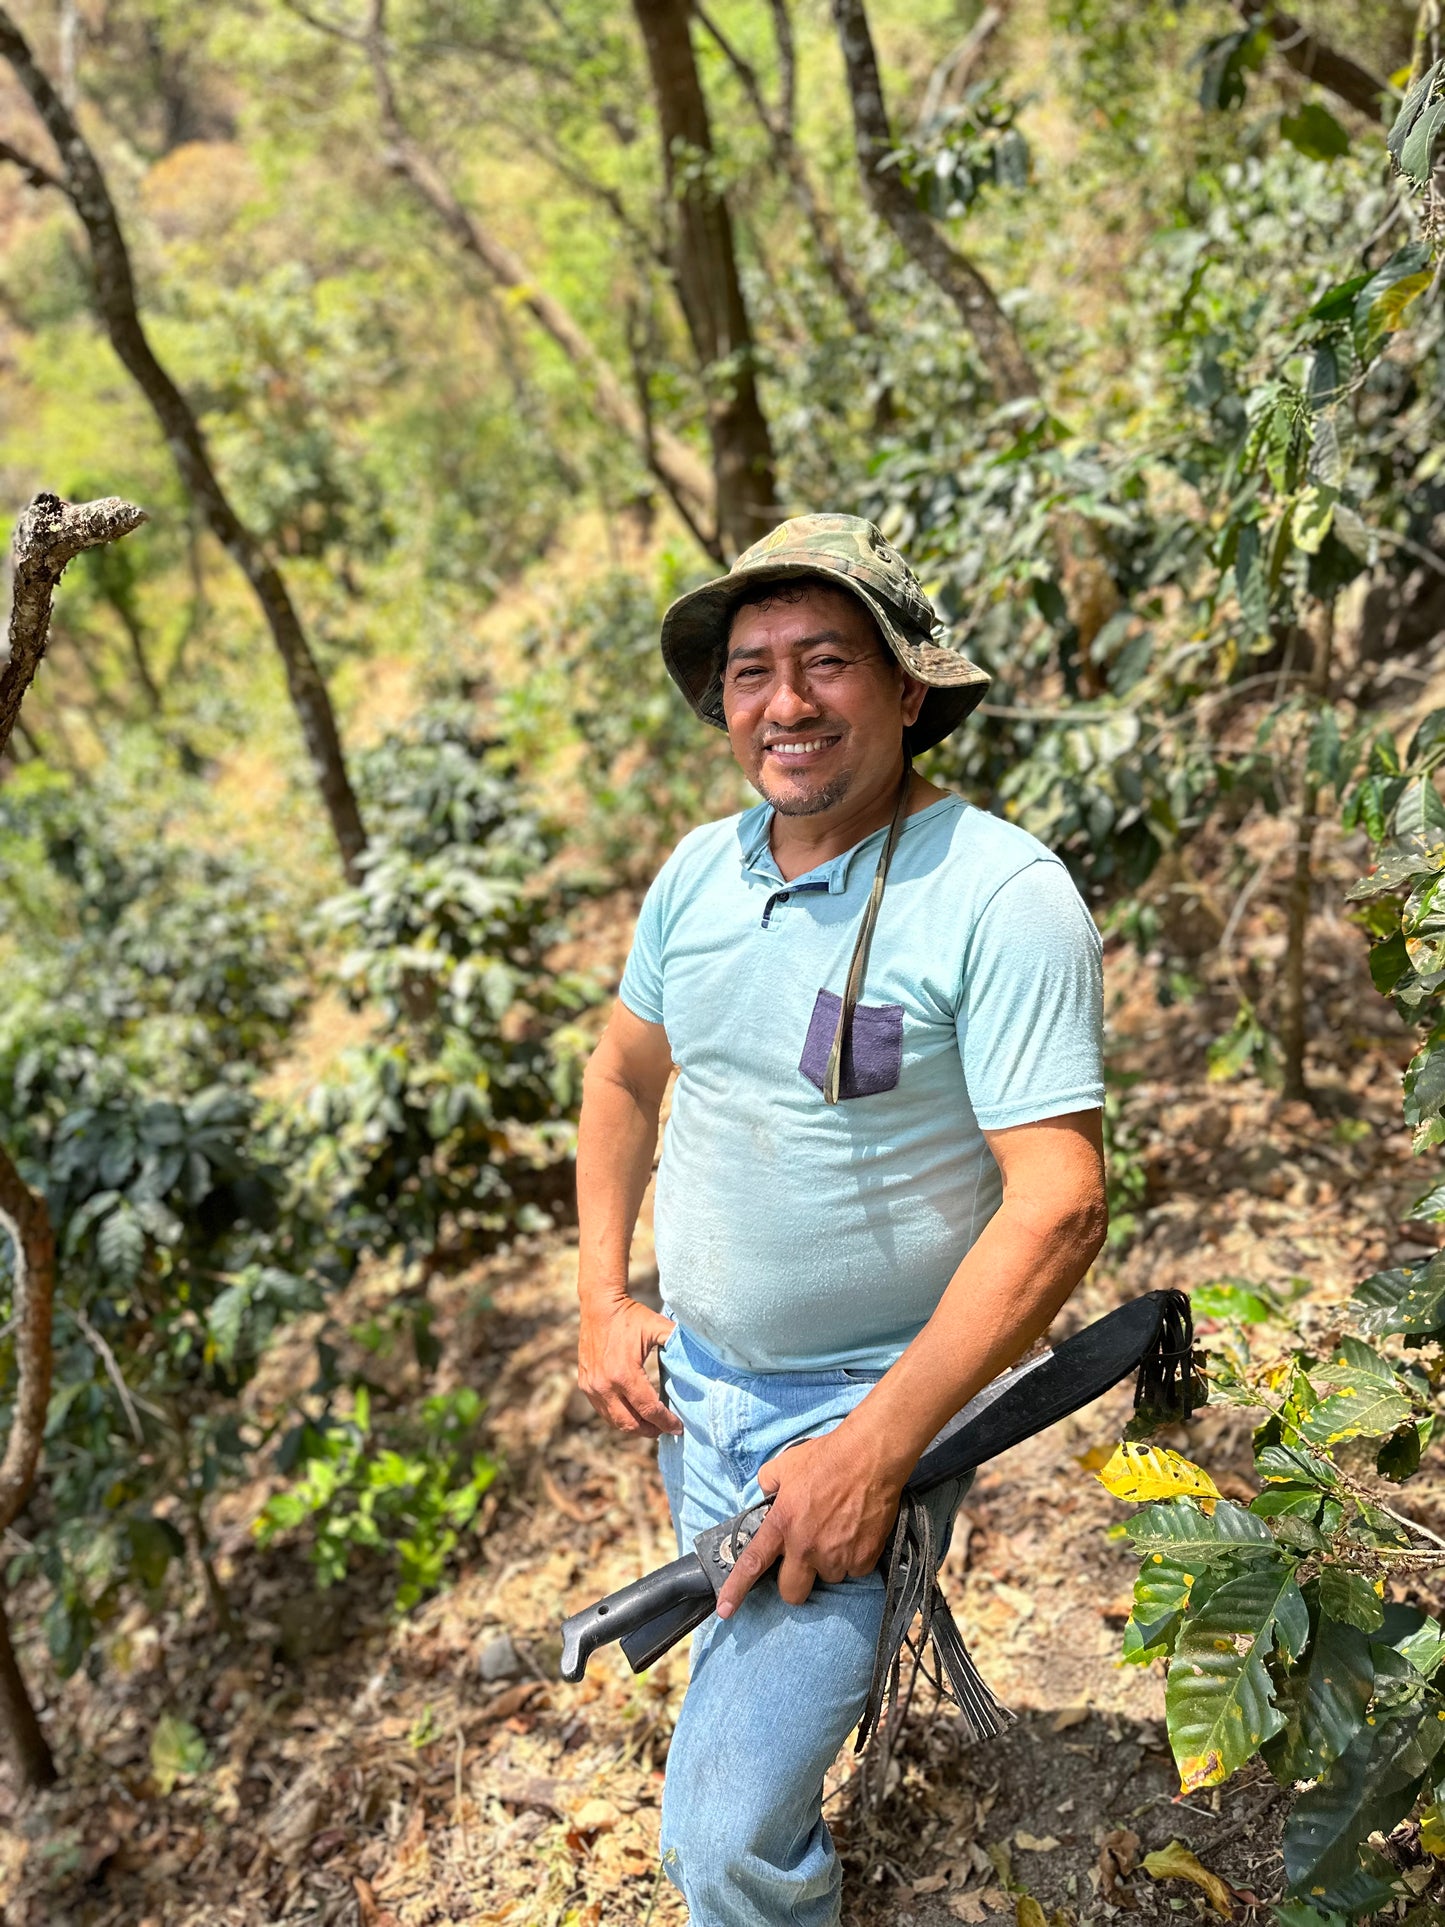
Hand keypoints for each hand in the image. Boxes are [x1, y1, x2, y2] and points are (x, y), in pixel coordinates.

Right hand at [577, 1295, 682, 1437]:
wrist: (599, 1305)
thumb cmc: (631, 1316)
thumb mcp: (657, 1327)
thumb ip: (677, 1342)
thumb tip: (700, 1358)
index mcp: (624, 1374)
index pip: (649, 1410)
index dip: (666, 1422)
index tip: (679, 1427)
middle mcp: (605, 1385)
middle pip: (630, 1423)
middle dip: (651, 1430)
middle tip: (666, 1429)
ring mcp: (592, 1386)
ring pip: (615, 1421)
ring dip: (634, 1427)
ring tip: (651, 1425)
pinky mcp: (585, 1384)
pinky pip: (603, 1410)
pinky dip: (619, 1416)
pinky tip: (633, 1413)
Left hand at [715, 1421, 903, 1617]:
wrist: (870, 1457)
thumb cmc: (826, 1457)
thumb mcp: (785, 1464)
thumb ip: (768, 1484)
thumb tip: (767, 1498)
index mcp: (782, 1524)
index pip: (752, 1564)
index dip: (736, 1590)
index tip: (725, 1610)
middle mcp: (805, 1546)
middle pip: (792, 1593)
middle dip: (795, 1582)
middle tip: (804, 1560)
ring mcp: (835, 1556)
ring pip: (827, 1578)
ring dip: (828, 1563)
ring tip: (837, 1531)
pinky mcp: (863, 1558)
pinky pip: (854, 1570)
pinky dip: (854, 1557)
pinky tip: (856, 1532)